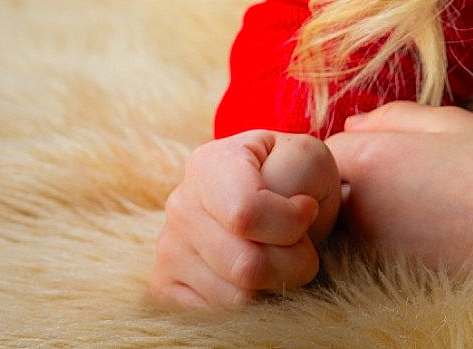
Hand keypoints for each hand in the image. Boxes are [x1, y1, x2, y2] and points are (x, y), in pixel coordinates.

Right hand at [147, 130, 341, 310]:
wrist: (275, 194)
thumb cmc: (293, 175)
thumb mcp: (308, 156)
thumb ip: (302, 172)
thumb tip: (291, 215)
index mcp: (210, 165)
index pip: (246, 215)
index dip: (291, 224)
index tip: (307, 210)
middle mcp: (180, 206)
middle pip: (246, 266)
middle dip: (294, 262)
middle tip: (302, 242)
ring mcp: (168, 248)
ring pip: (235, 297)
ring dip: (275, 284)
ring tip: (277, 254)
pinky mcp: (165, 286)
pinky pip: (216, 316)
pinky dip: (250, 302)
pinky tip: (255, 274)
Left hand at [325, 101, 472, 273]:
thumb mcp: (447, 121)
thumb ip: (391, 117)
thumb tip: (353, 123)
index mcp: (368, 160)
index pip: (325, 149)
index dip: (353, 144)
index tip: (383, 146)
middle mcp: (358, 207)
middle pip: (329, 189)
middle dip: (351, 178)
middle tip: (400, 173)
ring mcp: (372, 245)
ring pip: (347, 222)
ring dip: (366, 209)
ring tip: (417, 199)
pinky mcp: (391, 273)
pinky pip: (370, 248)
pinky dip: (386, 236)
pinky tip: (427, 226)